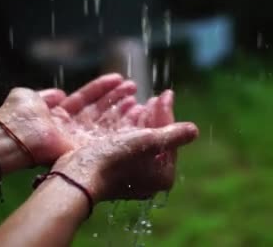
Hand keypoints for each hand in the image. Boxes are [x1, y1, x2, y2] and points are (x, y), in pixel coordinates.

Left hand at [0, 73, 142, 164]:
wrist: (15, 138)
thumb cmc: (19, 116)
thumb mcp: (29, 97)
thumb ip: (46, 96)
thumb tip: (59, 93)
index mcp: (59, 114)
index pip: (85, 98)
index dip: (101, 88)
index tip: (118, 78)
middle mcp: (72, 127)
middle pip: (99, 110)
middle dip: (116, 98)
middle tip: (134, 87)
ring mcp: (79, 139)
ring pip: (106, 122)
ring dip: (121, 110)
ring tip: (137, 99)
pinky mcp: (85, 150)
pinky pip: (106, 136)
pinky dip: (121, 126)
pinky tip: (133, 115)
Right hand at [50, 90, 198, 201]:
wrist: (78, 176)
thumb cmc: (115, 159)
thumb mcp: (148, 141)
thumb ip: (172, 134)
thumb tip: (194, 130)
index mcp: (161, 175)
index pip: (170, 138)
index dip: (167, 114)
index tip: (165, 94)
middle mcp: (148, 177)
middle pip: (156, 139)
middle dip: (154, 116)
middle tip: (155, 98)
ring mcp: (129, 173)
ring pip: (139, 140)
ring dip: (140, 119)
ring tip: (138, 102)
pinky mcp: (112, 168)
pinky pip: (125, 143)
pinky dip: (125, 127)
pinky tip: (123, 112)